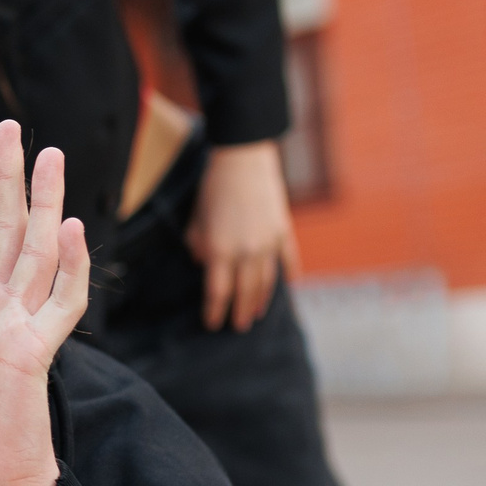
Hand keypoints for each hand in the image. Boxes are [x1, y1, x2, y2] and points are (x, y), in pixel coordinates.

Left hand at [0, 121, 88, 485]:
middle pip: (3, 235)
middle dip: (8, 181)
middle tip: (15, 128)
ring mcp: (18, 330)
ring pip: (34, 251)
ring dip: (42, 200)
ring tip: (52, 151)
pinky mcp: (34, 353)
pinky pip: (59, 305)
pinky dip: (69, 268)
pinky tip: (72, 228)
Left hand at [187, 140, 299, 331]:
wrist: (243, 158)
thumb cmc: (213, 187)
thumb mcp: (197, 219)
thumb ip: (200, 245)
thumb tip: (205, 263)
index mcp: (221, 250)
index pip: (218, 292)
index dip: (214, 311)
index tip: (211, 324)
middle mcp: (247, 252)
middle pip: (244, 292)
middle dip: (240, 312)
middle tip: (237, 327)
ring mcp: (269, 243)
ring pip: (267, 281)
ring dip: (261, 301)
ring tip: (257, 314)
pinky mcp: (283, 231)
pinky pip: (287, 260)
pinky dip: (287, 275)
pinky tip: (288, 287)